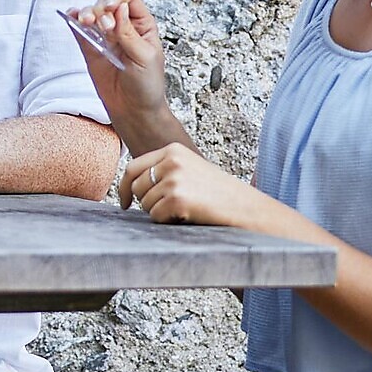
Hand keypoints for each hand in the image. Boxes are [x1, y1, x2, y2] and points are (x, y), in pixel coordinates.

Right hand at [66, 0, 168, 131]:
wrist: (133, 110)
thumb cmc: (147, 86)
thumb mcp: (145, 57)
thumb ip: (129, 33)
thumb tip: (120, 8)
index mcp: (142, 26)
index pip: (129, 0)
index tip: (110, 5)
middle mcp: (123, 28)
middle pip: (108, 4)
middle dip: (102, 8)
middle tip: (104, 25)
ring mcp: (105, 38)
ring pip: (92, 14)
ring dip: (87, 13)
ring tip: (86, 22)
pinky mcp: (91, 48)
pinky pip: (80, 30)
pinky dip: (73, 21)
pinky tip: (72, 18)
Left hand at [118, 142, 263, 227]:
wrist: (248, 208)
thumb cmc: (220, 194)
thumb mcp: (191, 169)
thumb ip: (165, 170)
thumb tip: (131, 184)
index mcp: (173, 150)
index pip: (133, 167)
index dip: (123, 187)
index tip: (124, 202)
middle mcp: (171, 161)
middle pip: (136, 188)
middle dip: (147, 202)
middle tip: (171, 209)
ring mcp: (173, 179)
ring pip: (145, 204)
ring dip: (160, 213)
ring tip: (186, 209)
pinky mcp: (176, 199)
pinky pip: (155, 217)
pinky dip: (168, 221)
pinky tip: (188, 216)